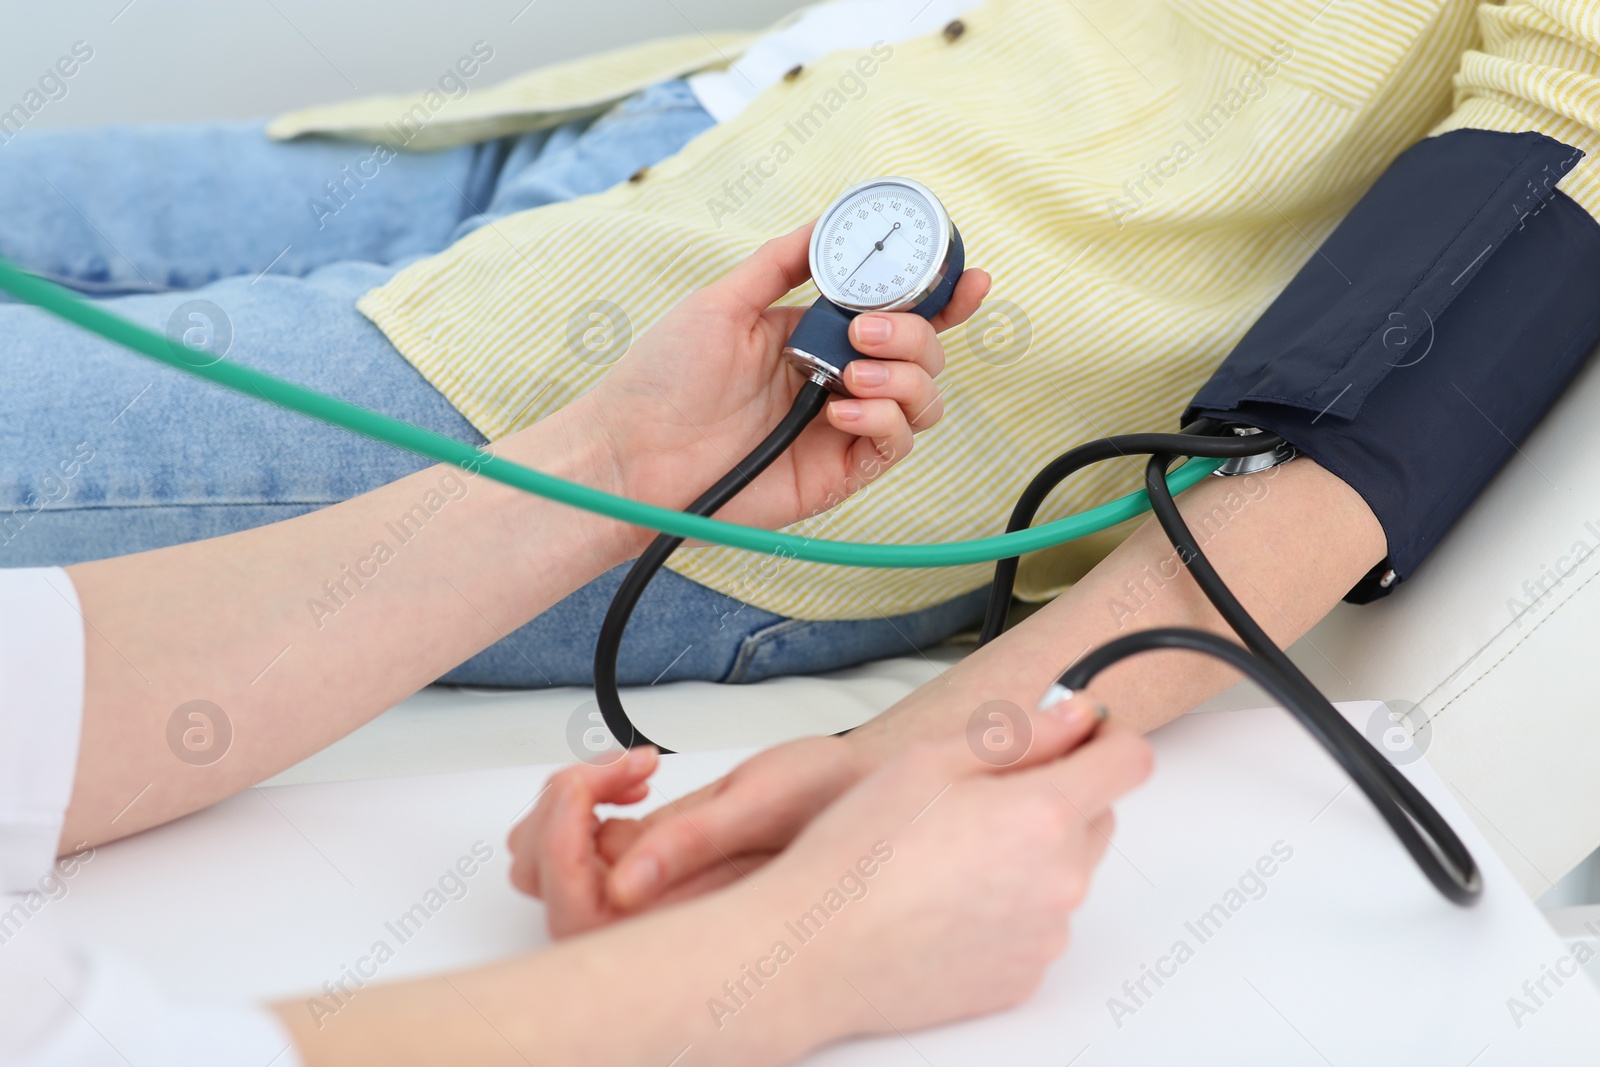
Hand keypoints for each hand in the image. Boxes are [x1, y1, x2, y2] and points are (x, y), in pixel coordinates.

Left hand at [510, 735, 867, 935]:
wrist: (852, 780)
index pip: (580, 916)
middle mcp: (660, 906)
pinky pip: (583, 834)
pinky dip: (587, 791)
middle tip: (608, 770)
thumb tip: (622, 886)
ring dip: (567, 801)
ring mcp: (650, 879)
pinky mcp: (650, 849)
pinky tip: (635, 771)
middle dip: (556, 816)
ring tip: (623, 768)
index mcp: (687, 914)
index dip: (561, 853)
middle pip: (552, 891)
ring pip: (557, 861)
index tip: (591, 789)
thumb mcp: (762, 803)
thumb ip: (693, 843)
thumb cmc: (829, 794)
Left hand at [560, 220, 989, 550]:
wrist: (630, 453)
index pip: (898, 313)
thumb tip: (827, 223)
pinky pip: (896, 444)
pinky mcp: (838, 473)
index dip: (942, 297)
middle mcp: (839, 378)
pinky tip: (844, 411)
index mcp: (816, 335)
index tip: (969, 278)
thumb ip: (781, 263)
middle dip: (916, 333)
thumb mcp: (722, 301)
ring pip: (924, 399)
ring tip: (851, 371)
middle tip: (864, 331)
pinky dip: (885, 420)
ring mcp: (842, 428)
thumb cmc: (662, 379)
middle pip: (924, 353)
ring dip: (906, 377)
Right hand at [696, 697, 1151, 1040]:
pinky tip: (947, 900)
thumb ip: (1021, 734)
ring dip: (1030, 856)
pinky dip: (1008, 908)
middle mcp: (1062, 880)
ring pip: (1065, 874)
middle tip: (978, 798)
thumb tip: (1074, 716)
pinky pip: (1037, 925)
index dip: (1106, 737)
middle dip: (1059, 796)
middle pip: (1099, 817)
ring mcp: (1047, 935)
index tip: (1080, 735)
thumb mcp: (931, 760)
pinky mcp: (1024, 977)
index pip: (1129, 761)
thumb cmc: (858, 855)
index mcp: (1044, 814)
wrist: (816, 954)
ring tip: (948, 856)